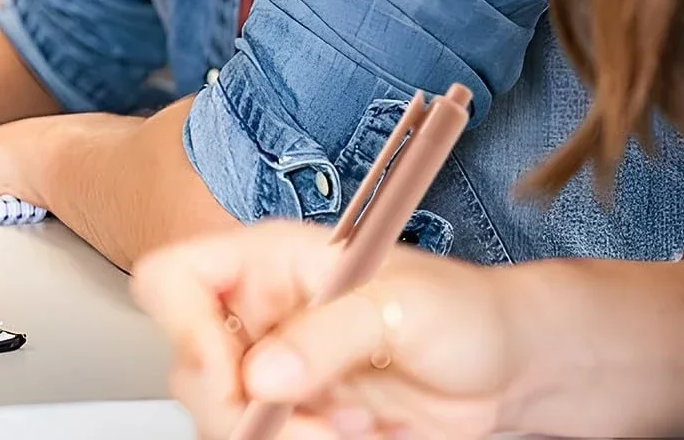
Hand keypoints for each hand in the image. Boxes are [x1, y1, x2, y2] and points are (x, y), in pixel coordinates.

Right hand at [133, 222, 515, 439]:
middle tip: (303, 419)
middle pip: (190, 369)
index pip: (174, 278)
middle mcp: (259, 317)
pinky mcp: (299, 421)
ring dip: (284, 439)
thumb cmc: (463, 310)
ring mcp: (276, 373)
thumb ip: (328, 332)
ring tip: (352, 426)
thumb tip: (263, 373)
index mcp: (266, 262)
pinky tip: (358, 435)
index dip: (182, 325)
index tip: (228, 373)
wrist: (509, 371)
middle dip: (242, 409)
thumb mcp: (401, 306)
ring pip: (225, 420)